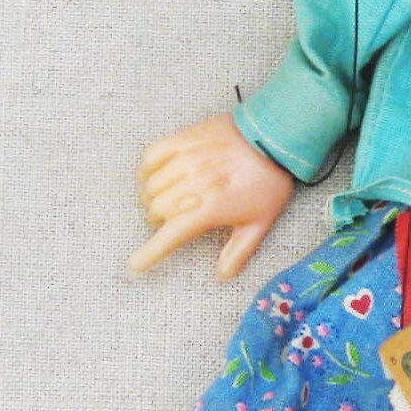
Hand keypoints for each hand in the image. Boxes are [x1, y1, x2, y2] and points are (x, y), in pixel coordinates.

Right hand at [128, 114, 295, 279]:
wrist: (274, 135)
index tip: (135, 265)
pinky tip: (156, 176)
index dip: (150, 253)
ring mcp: (185, 159)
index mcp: (209, 208)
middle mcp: (191, 185)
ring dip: (152, 198)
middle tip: (173, 220)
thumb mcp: (260, 222)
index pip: (169, 236)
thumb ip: (239, 251)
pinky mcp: (182, 139)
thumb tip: (223, 275)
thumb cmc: (269, 181)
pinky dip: (147, 170)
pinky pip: (151, 156)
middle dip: (159, 222)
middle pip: (156, 211)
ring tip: (168, 200)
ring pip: (150, 186)